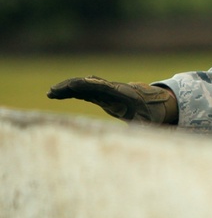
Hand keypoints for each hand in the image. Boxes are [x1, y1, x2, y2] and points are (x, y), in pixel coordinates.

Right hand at [47, 76, 178, 123]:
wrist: (156, 102)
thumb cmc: (153, 112)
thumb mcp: (151, 121)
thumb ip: (146, 126)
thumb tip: (143, 133)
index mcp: (122, 93)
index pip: (103, 86)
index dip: (89, 85)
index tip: (74, 85)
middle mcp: (111, 89)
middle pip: (89, 84)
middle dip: (71, 86)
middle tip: (53, 91)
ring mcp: (106, 91)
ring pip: (83, 86)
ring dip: (67, 88)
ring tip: (50, 93)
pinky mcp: (102, 96)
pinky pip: (83, 92)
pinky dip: (71, 92)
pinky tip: (57, 95)